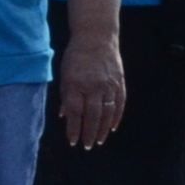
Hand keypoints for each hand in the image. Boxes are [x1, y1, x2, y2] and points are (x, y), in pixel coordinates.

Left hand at [57, 34, 127, 149]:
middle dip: (89, 133)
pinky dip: (116, 118)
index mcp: (76, 85)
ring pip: (107, 113)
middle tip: (87, 146)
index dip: (74, 129)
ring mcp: (109, 85)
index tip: (72, 141)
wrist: (96, 39)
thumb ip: (66, 97)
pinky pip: (119, 104)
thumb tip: (65, 117)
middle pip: (93, 116)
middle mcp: (93, 87)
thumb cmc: (76, 58)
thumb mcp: (65, 76)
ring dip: (103, 129)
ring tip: (99, 141)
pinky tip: (112, 128)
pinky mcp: (120, 83)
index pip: (75, 112)